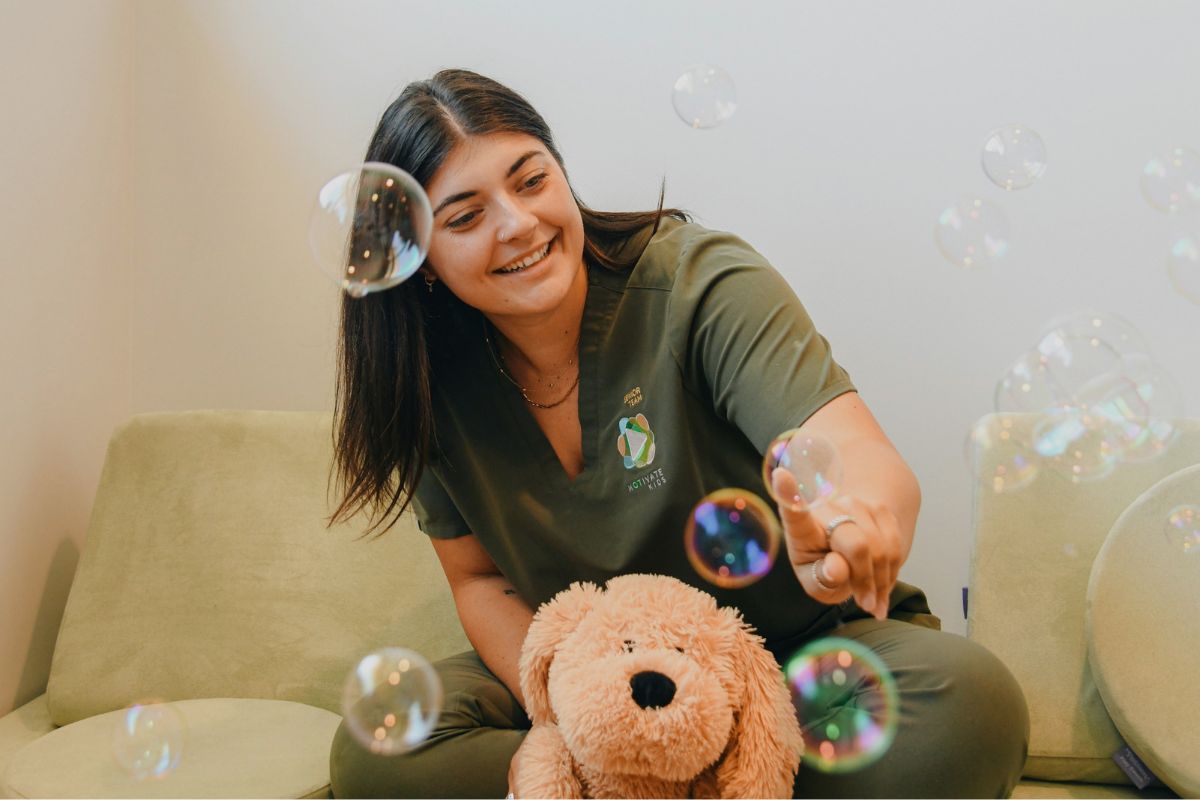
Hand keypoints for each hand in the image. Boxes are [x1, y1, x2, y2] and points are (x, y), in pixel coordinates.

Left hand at [772, 468, 901, 620]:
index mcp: (801, 527)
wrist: (850, 551)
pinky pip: (895, 546)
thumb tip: (836, 568)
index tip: (780, 475)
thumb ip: (822, 580)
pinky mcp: (880, 509)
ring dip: (881, 580)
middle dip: (865, 579)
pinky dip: (892, 572)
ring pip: (880, 547)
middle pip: (857, 544)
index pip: (795, 510)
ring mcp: (856, 505)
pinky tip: (881, 587)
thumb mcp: (815, 582)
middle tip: (864, 603)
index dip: (788, 494)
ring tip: (872, 598)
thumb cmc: (823, 568)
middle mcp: (828, 508)